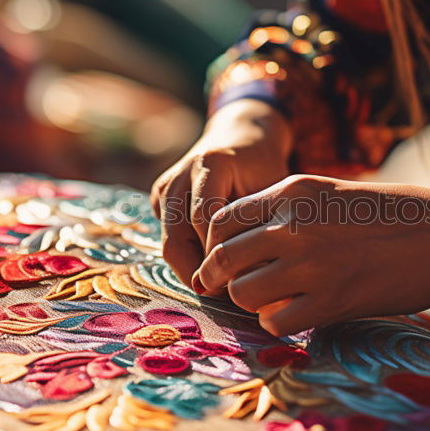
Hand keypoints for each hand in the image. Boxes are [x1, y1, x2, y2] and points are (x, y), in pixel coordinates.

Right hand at [151, 99, 291, 284]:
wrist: (241, 136)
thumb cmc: (264, 167)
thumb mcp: (271, 188)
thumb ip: (259, 224)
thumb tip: (258, 276)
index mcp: (210, 164)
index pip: (205, 220)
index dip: (220, 254)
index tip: (241, 278)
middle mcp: (180, 174)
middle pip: (177, 238)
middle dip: (199, 271)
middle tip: (225, 294)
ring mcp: (165, 185)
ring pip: (168, 242)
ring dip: (191, 269)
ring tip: (219, 286)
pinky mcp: (158, 197)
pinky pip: (168, 236)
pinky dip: (187, 257)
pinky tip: (210, 269)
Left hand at [192, 175, 429, 334]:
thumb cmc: (397, 214)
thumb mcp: (335, 192)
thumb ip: (290, 211)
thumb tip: (248, 240)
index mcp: (294, 191)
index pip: (222, 219)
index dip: (216, 244)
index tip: (224, 260)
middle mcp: (294, 225)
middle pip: (223, 257)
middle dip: (220, 277)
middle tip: (229, 289)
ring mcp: (311, 264)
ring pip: (242, 292)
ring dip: (250, 301)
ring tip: (271, 300)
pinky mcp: (330, 302)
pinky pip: (274, 321)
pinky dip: (278, 322)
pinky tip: (295, 314)